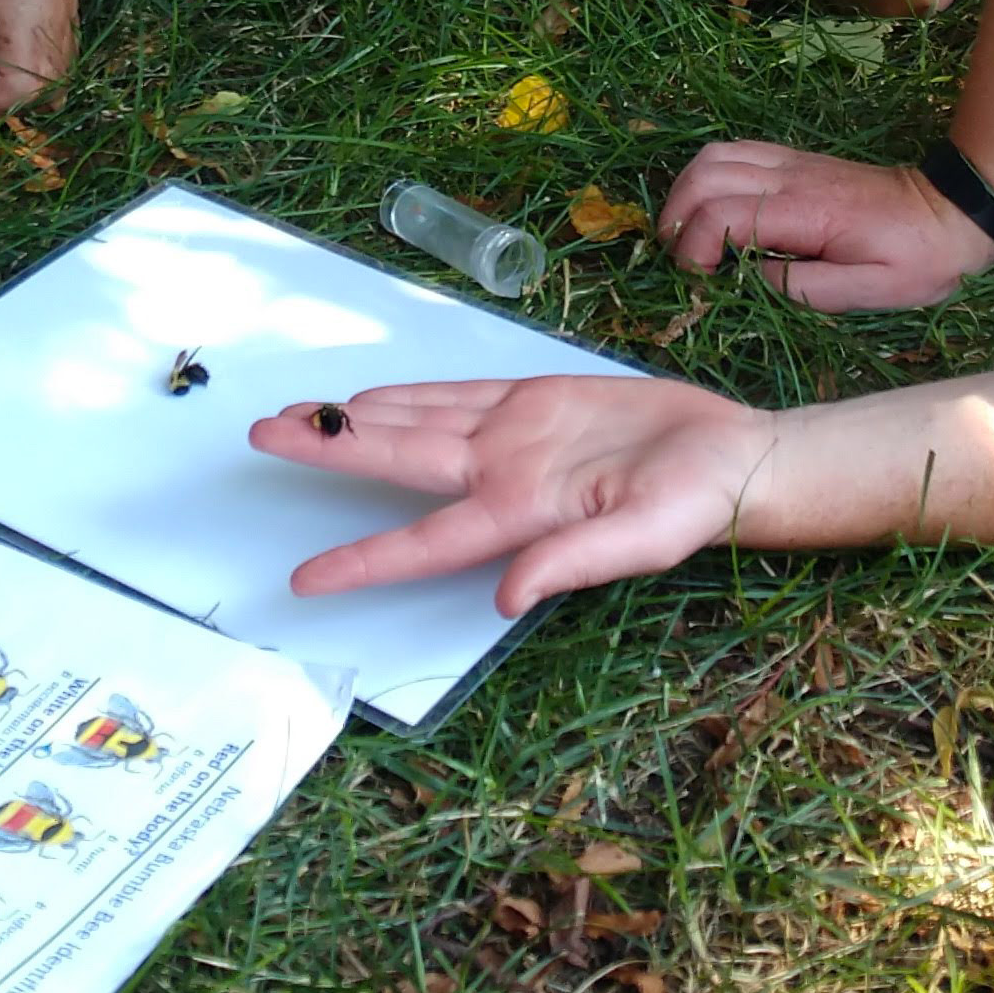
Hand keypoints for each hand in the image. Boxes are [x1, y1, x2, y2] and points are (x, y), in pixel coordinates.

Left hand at [249, 376, 788, 612]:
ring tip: (295, 412)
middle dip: (326, 450)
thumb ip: (573, 562)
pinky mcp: (534, 402)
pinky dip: (411, 394)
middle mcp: (497, 477)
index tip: (301, 582)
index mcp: (515, 517)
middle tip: (260, 437)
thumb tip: (506, 598)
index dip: (360, 561)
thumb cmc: (695, 507)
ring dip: (354, 420)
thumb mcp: (641, 541)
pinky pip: (457, 395)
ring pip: (414, 423)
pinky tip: (370, 397)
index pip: (420, 544)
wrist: (734, 456)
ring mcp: (511, 438)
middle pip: (394, 464)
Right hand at [662, 139, 993, 311]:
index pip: (722, 215)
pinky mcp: (792, 159)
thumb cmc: (915, 260)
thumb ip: (804, 289)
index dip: (693, 249)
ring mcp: (789, 161)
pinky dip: (706, 179)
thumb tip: (751, 279)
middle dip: (676, 219)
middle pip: (704, 176)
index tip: (699, 282)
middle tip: (682, 262)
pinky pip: (732, 153)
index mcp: (807, 211)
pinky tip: (711, 210)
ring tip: (688, 238)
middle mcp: (790, 175)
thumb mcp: (869, 292)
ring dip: (685, 195)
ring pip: (711, 157)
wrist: (949, 212)